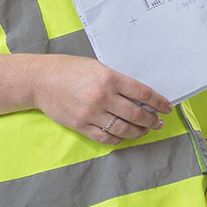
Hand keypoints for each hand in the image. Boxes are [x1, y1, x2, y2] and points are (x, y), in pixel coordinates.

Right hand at [33, 55, 171, 145]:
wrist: (40, 80)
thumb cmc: (69, 69)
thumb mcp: (97, 67)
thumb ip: (117, 81)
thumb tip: (139, 96)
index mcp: (109, 78)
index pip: (143, 93)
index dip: (159, 102)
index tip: (166, 107)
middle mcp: (102, 97)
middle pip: (136, 114)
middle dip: (151, 120)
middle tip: (157, 122)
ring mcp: (91, 113)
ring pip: (123, 129)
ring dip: (138, 132)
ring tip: (144, 130)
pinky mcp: (80, 125)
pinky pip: (105, 137)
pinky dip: (118, 139)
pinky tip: (124, 136)